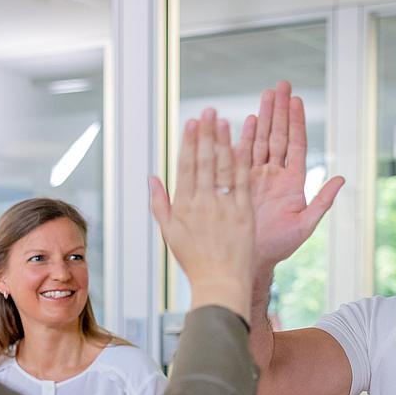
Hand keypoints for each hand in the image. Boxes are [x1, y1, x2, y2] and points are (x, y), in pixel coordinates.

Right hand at [150, 109, 252, 320]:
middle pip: (204, 162)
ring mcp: (224, 208)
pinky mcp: (243, 214)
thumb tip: (152, 178)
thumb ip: (159, 204)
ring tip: (223, 121)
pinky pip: (241, 183)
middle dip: (206, 135)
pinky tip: (241, 145)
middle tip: (209, 112)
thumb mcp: (169, 233)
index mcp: (184, 206)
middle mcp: (203, 203)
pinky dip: (240, 164)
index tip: (192, 124)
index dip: (189, 143)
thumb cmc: (195, 261)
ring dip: (223, 142)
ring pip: (222, 168)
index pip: (186, 167)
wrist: (220, 282)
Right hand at [240, 80, 343, 273]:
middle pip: (278, 135)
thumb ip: (322, 201)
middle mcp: (275, 175)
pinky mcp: (240, 182)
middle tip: (282, 85)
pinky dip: (245, 136)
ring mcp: (257, 177)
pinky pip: (242, 155)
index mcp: (293, 182)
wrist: (254, 257)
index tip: (297, 100)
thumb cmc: (281, 246)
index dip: (297, 122)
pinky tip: (247, 119)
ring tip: (267, 94)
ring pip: (262, 140)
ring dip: (264, 117)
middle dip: (280, 110)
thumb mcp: (306, 225)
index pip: (296, 145)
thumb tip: (341, 179)